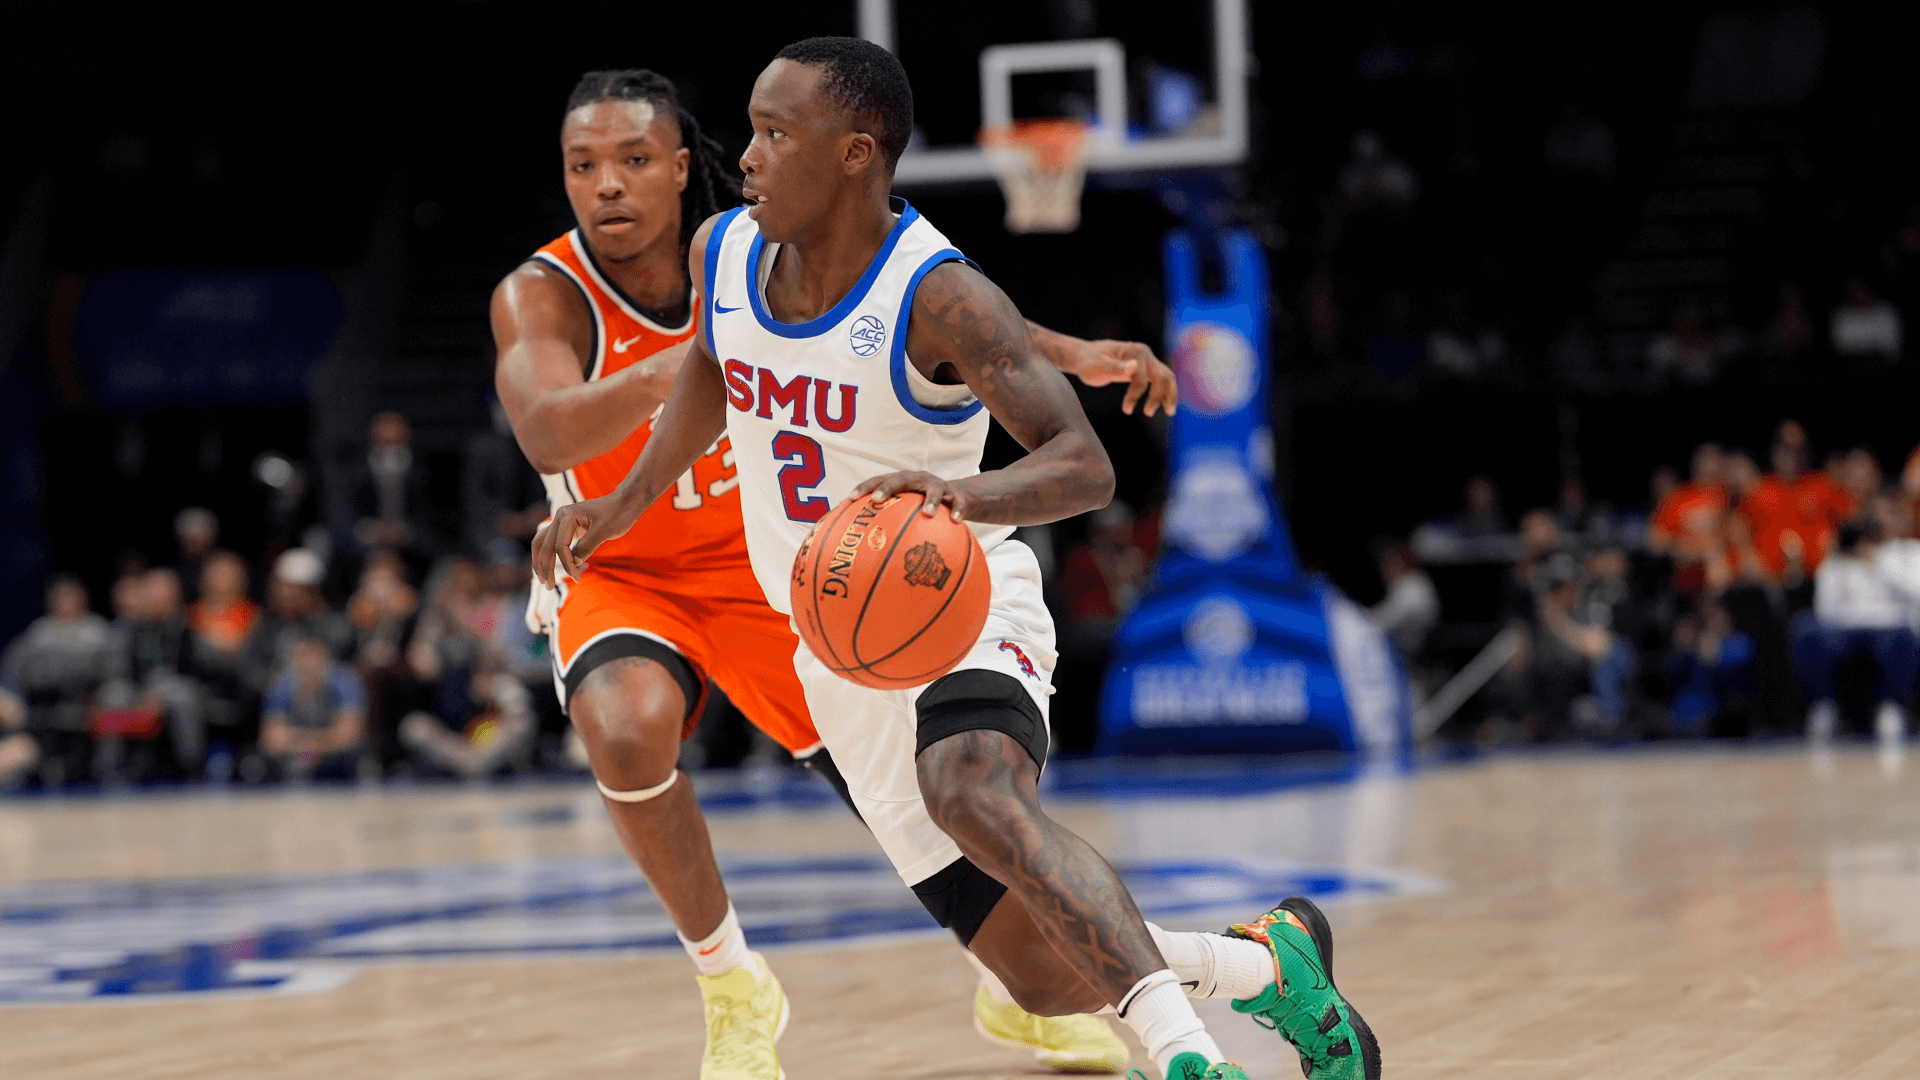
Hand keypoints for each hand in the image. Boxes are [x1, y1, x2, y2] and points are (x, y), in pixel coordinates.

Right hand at [531, 493, 642, 586]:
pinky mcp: (568, 527)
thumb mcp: (605, 531)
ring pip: (543, 543)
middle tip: (548, 587)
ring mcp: (562, 521)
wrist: (626, 502)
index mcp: (567, 515)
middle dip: (545, 567)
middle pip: (544, 545)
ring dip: (541, 562)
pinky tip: (552, 568)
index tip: (578, 578)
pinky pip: (552, 542)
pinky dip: (550, 556)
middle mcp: (560, 516)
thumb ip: (588, 546)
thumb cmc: (618, 514)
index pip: (560, 545)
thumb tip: (575, 562)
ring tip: (544, 580)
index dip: (567, 564)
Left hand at [852, 471, 980, 521]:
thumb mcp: (909, 510)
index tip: (850, 499)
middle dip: (887, 488)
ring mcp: (939, 486)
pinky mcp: (958, 495)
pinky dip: (957, 510)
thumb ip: (890, 521)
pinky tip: (955, 521)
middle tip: (876, 499)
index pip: (879, 480)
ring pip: (934, 490)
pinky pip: (959, 502)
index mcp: (903, 481)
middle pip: (900, 479)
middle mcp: (919, 480)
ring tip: (928, 513)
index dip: (864, 487)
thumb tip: (863, 548)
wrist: (961, 498)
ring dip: (931, 500)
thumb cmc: (926, 508)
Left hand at [1061, 339, 1177, 416]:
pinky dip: (1164, 392)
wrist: (1084, 356)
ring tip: (1169, 412)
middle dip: (1160, 396)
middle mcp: (1144, 353)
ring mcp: (1146, 359)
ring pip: (1166, 377)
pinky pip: (1160, 379)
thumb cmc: (1088, 362)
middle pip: (1163, 376)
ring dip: (1169, 395)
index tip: (1126, 410)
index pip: (1141, 379)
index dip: (1135, 396)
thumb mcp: (1097, 366)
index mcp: (1134, 351)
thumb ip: (1115, 367)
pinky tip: (1164, 405)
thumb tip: (1134, 366)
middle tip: (1148, 413)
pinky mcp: (1145, 367)